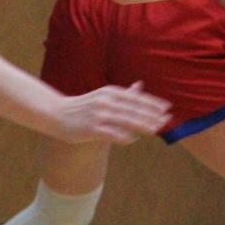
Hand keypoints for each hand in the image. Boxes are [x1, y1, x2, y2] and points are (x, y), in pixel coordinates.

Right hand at [51, 81, 170, 144]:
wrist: (56, 113)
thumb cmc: (84, 106)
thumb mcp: (104, 95)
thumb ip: (124, 93)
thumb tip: (140, 85)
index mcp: (111, 92)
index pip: (136, 98)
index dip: (153, 103)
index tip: (167, 108)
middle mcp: (106, 101)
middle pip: (134, 109)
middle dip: (152, 115)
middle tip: (167, 120)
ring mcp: (98, 115)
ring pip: (126, 120)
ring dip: (142, 125)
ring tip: (155, 130)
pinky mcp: (90, 129)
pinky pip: (111, 133)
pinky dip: (124, 136)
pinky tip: (134, 139)